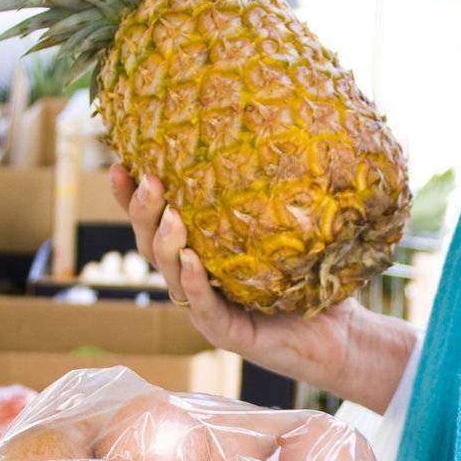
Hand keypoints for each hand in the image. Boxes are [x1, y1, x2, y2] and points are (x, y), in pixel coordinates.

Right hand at [114, 166, 409, 410]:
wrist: (341, 332)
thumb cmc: (314, 275)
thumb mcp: (287, 225)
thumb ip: (267, 192)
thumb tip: (270, 125)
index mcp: (200, 250)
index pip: (156, 220)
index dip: (131, 196)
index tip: (119, 162)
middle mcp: (194, 280)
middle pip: (151, 245)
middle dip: (142, 213)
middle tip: (147, 181)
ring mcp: (206, 309)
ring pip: (171, 275)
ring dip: (166, 243)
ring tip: (171, 216)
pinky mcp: (227, 334)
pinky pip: (204, 308)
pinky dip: (195, 284)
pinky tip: (193, 262)